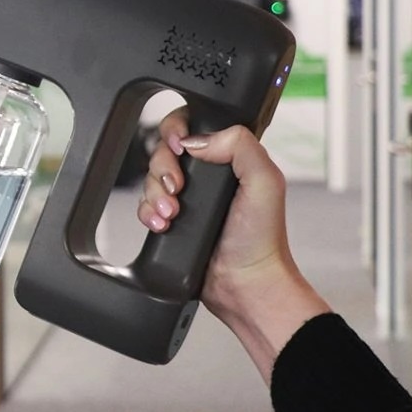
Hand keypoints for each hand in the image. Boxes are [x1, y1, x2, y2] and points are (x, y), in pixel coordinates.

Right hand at [137, 109, 329, 381]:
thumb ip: (240, 145)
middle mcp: (207, 174)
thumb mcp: (265, 181)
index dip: (177, 131)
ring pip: (151, 177)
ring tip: (171, 214)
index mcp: (229, 157)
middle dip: (163, 168)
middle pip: (164, 150)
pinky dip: (147, 213)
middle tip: (177, 188)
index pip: (193, 125)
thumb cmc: (262, 240)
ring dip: (155, 193)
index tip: (178, 147)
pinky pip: (145, 205)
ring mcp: (187, 197)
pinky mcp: (171, 220)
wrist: (245, 285)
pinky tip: (162, 225)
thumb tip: (198, 140)